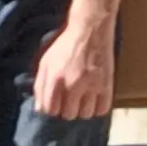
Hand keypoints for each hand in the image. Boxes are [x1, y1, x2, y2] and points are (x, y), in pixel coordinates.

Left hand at [32, 9, 117, 124]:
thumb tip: (39, 108)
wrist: (90, 30)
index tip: (55, 103)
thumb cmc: (65, 46)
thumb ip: (40, 86)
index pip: (50, 110)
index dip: (51, 108)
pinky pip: (102, 109)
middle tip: (69, 100)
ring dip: (82, 110)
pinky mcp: (107, 85)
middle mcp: (73, 85)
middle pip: (68, 114)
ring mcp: (91, 86)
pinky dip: (97, 108)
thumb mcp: (46, 62)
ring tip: (82, 100)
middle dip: (67, 109)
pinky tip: (94, 100)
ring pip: (85, 114)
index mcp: (55, 78)